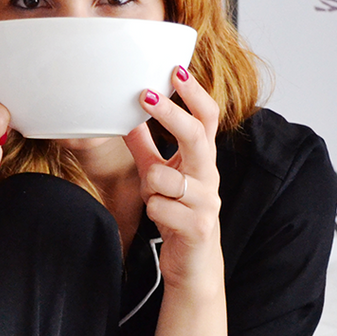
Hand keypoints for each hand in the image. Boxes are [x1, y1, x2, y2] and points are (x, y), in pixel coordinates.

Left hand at [123, 65, 222, 291]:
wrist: (193, 264)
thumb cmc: (177, 215)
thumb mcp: (158, 176)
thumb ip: (147, 149)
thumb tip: (127, 118)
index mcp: (202, 161)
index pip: (207, 119)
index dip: (194, 94)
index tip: (176, 70)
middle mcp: (209, 177)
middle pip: (197, 137)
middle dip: (171, 114)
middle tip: (146, 95)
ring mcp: (206, 202)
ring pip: (166, 178)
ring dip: (150, 185)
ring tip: (153, 197)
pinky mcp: (197, 227)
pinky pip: (160, 208)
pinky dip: (152, 210)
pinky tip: (160, 219)